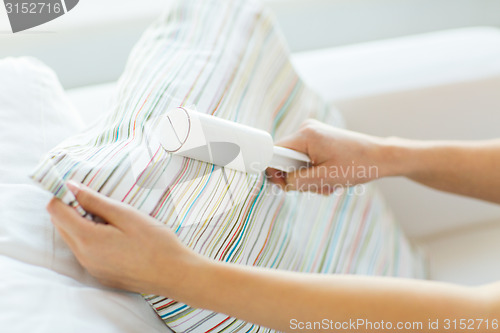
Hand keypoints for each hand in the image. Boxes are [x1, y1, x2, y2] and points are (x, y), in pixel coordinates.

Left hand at [46, 181, 204, 297]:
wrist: (175, 274)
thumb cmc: (155, 242)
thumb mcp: (126, 215)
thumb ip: (95, 201)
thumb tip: (70, 187)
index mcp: (87, 239)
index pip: (56, 212)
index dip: (63, 195)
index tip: (80, 188)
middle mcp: (83, 257)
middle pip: (61, 226)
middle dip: (71, 209)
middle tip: (98, 200)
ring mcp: (92, 269)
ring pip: (73, 240)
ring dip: (82, 225)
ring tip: (111, 218)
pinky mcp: (101, 275)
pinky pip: (86, 253)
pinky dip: (92, 240)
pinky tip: (117, 237)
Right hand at [267, 119, 390, 193]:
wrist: (381, 157)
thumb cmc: (358, 165)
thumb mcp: (325, 178)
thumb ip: (299, 181)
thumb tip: (284, 183)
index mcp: (306, 135)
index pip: (275, 151)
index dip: (274, 171)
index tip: (284, 186)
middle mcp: (306, 129)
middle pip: (286, 158)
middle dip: (297, 177)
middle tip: (316, 186)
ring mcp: (313, 133)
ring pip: (296, 161)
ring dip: (308, 177)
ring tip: (327, 182)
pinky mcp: (320, 139)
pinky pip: (306, 158)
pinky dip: (314, 171)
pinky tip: (330, 177)